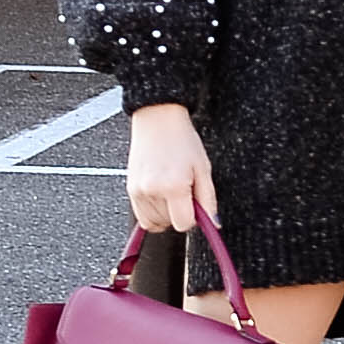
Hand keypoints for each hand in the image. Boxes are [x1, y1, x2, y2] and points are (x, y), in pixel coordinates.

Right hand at [125, 102, 218, 233]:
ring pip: (154, 223)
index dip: (193, 217)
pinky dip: (152, 211)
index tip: (195, 205)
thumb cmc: (182, 139)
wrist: (158, 119)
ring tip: (170, 190)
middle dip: (179, 213)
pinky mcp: (130, 189)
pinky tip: (159, 193)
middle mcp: (153, 190)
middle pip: (169, 224)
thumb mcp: (203, 168)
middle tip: (183, 191)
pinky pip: (142, 216)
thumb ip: (208, 200)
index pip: (184, 224)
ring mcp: (138, 191)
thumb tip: (213, 223)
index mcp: (174, 186)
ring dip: (165, 214)